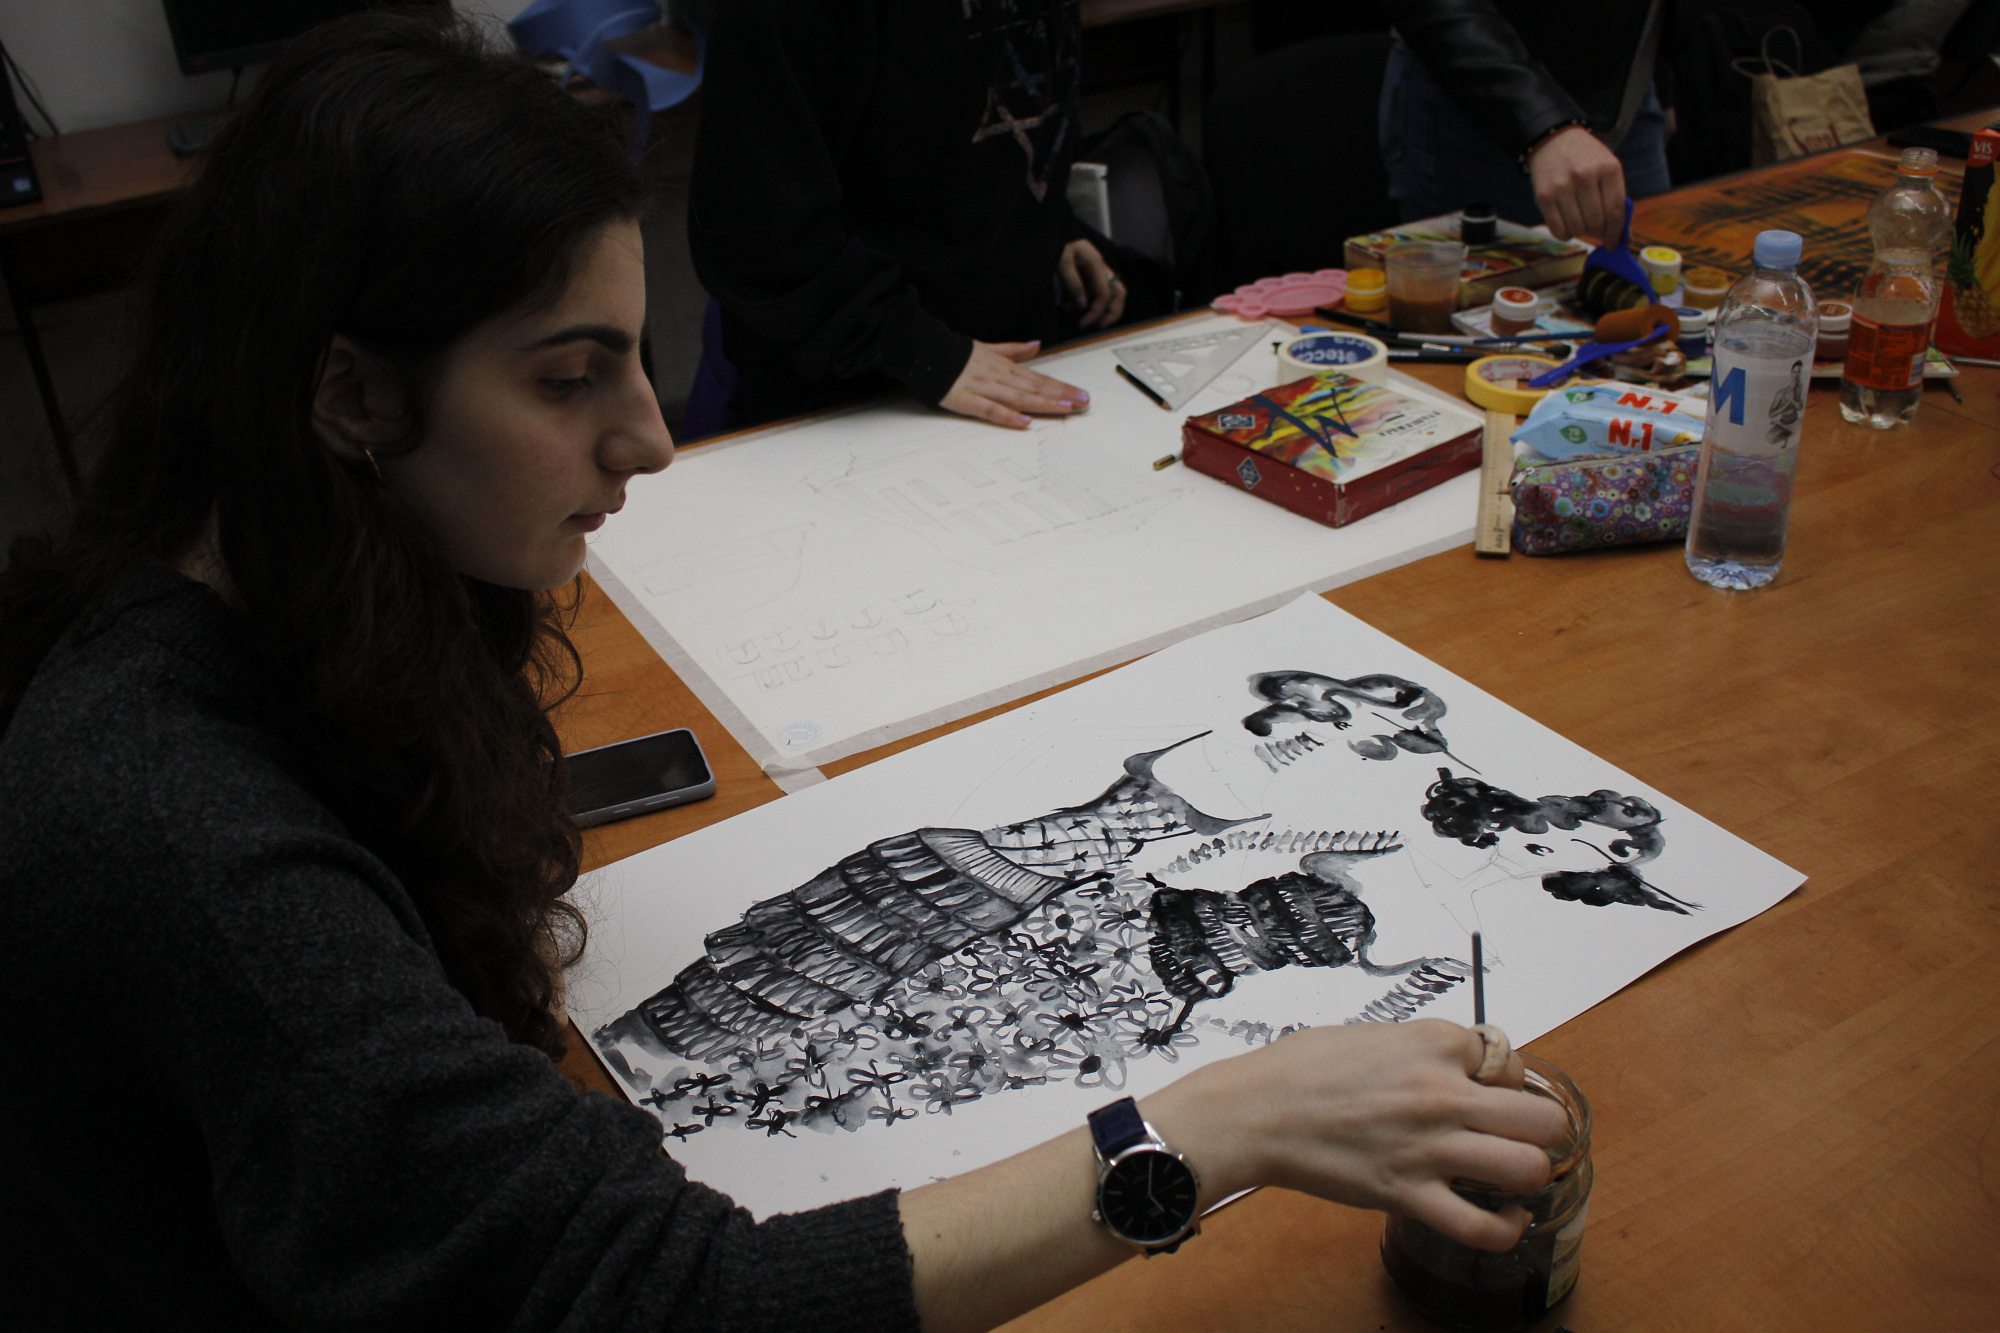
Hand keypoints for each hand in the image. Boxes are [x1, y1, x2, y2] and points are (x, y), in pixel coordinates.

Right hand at [939, 340, 1089, 429]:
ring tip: (1065, 408)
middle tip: (1083, 402)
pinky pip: (990, 410)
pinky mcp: (967, 400)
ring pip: (1019, 397)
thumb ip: (1013, 350)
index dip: (1061, 386)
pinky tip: (1023, 423)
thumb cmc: (955, 354)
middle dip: (1061, 395)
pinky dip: (1007, 416)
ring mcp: (984, 388)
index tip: (1081, 393)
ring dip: (1043, 403)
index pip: (1038, 378)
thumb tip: (1035, 345)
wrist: (924, 351)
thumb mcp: (987, 348)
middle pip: (1034, 388)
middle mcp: (998, 376)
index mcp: (1004, 366)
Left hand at [1058, 238, 1125, 330]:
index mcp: (1096, 264)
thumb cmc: (1060, 245)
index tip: (1083, 324)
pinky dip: (1088, 304)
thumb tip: (1083, 305)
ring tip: (1084, 321)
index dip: (1096, 312)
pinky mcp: (1092, 276)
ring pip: (1112, 294)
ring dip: (1102, 310)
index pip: (1105, 294)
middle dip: (1113, 313)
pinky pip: (1097, 293)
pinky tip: (1069, 307)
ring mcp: (1099, 272)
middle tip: (1099, 327)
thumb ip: (1073, 284)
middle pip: (1119, 294)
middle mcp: (1102, 269)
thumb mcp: (1062, 263)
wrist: (1056, 234)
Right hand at [1147, 1019, 1568, 1252]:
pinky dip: (1507, 1229)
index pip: (1509, 1058)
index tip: (1487, 1090)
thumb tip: (1456, 1065)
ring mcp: (1429, 1146)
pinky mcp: (1408, 1193)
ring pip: (1528, 1168)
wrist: (1255, 1111)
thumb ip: (1423, 1049)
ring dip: (1529, 1175)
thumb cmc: (1300, 1069)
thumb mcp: (1373, 1035)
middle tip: (1519, 1137)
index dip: (1504, 1079)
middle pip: (1542, 1117)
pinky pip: (1482, 1225)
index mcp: (1433, 1043)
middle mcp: (1442, 1092)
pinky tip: (1507, 1219)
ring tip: (1513, 1176)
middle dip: (1540, 1129)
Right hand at [1528, 125, 1625, 243]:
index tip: (1613, 244)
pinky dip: (1565, 234)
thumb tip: (1621, 237)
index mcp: (1608, 169)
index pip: (1616, 211)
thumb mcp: (1607, 169)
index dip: (1615, 233)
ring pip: (1577, 229)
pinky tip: (1567, 224)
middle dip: (1598, 231)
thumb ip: (1616, 199)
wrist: (1554, 140)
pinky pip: (1558, 230)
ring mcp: (1563, 186)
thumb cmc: (1586, 158)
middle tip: (1595, 229)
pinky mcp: (1544, 196)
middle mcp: (1586, 176)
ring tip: (1580, 221)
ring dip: (1581, 232)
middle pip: (1596, 223)